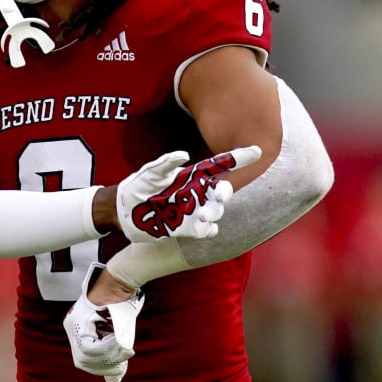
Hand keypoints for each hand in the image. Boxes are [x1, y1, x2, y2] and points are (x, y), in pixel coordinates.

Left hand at [64, 263, 144, 381]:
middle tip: (123, 364)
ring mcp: (73, 323)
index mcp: (77, 329)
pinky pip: (90, 346)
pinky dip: (108, 349)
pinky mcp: (79, 320)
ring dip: (109, 357)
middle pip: (82, 360)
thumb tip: (114, 380)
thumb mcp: (117, 333)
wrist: (120, 281)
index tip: (119, 369)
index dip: (101, 369)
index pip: (83, 359)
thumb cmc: (121, 305)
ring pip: (86, 355)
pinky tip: (120, 344)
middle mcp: (71, 326)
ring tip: (125, 351)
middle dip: (104, 367)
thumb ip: (113, 354)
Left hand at [116, 145, 260, 242]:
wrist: (125, 212)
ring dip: (214, 211)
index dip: (239, 158)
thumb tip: (183, 154)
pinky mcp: (187, 228)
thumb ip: (166, 163)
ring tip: (203, 212)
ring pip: (216, 211)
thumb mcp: (150, 173)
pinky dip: (208, 229)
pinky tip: (203, 226)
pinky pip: (206, 230)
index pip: (219, 165)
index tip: (257, 151)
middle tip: (219, 193)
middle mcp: (196, 193)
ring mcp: (194, 211)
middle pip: (222, 190)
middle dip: (225, 191)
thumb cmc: (138, 187)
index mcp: (191, 176)